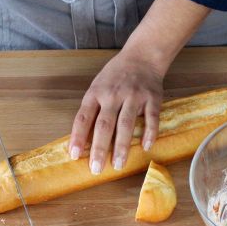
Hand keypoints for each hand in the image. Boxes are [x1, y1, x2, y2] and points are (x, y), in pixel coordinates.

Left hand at [69, 49, 164, 174]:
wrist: (142, 56)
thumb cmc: (116, 75)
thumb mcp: (98, 86)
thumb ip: (92, 109)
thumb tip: (82, 139)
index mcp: (96, 93)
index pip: (83, 118)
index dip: (77, 137)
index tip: (74, 156)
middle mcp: (113, 94)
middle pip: (104, 125)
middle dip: (99, 148)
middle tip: (96, 168)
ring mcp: (134, 96)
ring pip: (126, 124)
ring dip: (121, 146)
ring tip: (118, 165)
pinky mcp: (152, 98)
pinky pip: (151, 118)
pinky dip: (149, 132)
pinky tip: (145, 146)